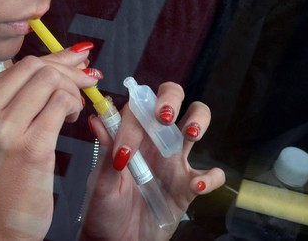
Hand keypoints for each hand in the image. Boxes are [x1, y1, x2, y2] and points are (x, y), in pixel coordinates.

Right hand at [0, 46, 97, 240]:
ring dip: (72, 90)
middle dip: (66, 71)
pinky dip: (73, 105)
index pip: (17, 65)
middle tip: (83, 84)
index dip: (53, 60)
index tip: (74, 61)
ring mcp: (3, 130)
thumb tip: (63, 58)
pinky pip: (61, 103)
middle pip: (34, 67)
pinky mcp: (30, 147)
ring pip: (49, 80)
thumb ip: (18, 95)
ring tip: (72, 110)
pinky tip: (71, 120)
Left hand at [80, 82, 225, 240]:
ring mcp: (173, 161)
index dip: (135, 117)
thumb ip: (106, 152)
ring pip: (196, 123)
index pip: (137, 107)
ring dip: (198, 120)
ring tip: (191, 133)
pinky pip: (210, 175)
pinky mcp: (188, 186)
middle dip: (171, 97)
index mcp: (130, 135)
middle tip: (165, 115)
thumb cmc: (103, 210)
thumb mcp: (101, 182)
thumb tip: (97, 118)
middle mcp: (153, 141)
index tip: (126, 148)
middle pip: (172, 100)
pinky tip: (196, 184)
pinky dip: (210, 177)